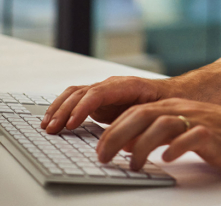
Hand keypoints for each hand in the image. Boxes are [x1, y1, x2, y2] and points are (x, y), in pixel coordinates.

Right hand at [41, 76, 176, 133]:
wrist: (173, 93)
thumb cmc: (167, 102)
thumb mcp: (156, 112)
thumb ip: (138, 120)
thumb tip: (124, 135)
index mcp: (127, 85)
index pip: (98, 93)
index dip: (82, 109)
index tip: (71, 124)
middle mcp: (112, 85)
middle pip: (82, 92)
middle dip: (64, 110)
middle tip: (52, 128)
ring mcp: (104, 90)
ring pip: (75, 94)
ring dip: (59, 108)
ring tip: (47, 125)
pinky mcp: (100, 99)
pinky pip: (77, 99)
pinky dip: (63, 107)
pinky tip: (53, 119)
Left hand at [96, 98, 220, 172]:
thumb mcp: (186, 130)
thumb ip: (160, 134)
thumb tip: (129, 145)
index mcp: (175, 108)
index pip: (136, 112)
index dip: (113, 129)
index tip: (98, 149)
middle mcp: (184, 110)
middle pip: (143, 115)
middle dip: (117, 135)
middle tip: (102, 157)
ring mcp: (199, 120)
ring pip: (163, 124)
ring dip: (143, 145)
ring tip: (134, 165)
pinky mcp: (214, 134)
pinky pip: (192, 136)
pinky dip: (177, 147)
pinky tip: (169, 159)